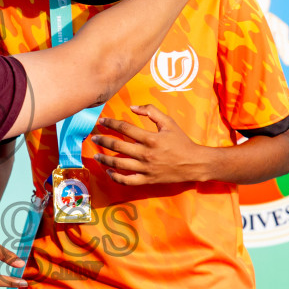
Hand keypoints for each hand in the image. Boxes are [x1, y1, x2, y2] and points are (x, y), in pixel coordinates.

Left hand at [91, 105, 212, 185]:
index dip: (111, 123)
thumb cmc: (181, 141)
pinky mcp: (147, 180)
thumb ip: (151, 111)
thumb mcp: (169, 122)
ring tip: (96, 155)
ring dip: (105, 159)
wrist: (194, 163)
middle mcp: (146, 154)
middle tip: (94, 137)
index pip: (125, 129)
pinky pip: (127, 181)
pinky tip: (109, 171)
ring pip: (119, 164)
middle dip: (103, 140)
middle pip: (118, 146)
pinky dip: (116, 177)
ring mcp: (146, 169)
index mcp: (151, 138)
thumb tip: (132, 107)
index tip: (101, 121)